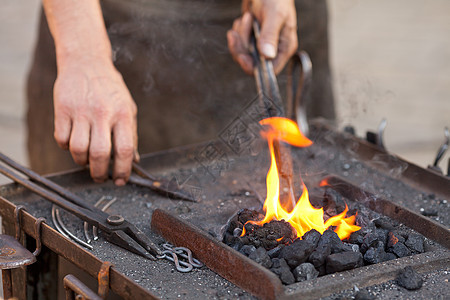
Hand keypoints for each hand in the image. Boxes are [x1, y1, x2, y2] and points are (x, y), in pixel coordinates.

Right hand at [53, 55, 137, 185]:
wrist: (86, 62)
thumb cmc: (110, 89)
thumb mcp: (128, 108)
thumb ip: (130, 134)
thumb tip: (133, 160)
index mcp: (123, 114)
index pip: (124, 150)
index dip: (123, 170)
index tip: (120, 180)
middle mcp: (103, 113)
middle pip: (100, 154)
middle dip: (100, 172)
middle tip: (100, 177)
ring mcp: (81, 111)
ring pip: (78, 150)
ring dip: (82, 162)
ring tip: (86, 160)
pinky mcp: (62, 109)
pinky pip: (61, 139)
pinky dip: (66, 147)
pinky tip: (73, 143)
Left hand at [227, 0, 297, 73]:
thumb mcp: (274, 15)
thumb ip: (270, 35)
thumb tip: (267, 56)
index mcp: (284, 48)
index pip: (269, 71)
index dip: (254, 67)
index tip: (242, 56)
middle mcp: (274, 50)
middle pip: (252, 63)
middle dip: (243, 47)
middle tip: (242, 26)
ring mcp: (262, 44)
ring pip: (243, 53)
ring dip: (240, 36)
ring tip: (247, 17)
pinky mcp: (252, 38)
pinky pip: (239, 44)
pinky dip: (238, 32)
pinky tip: (244, 19)